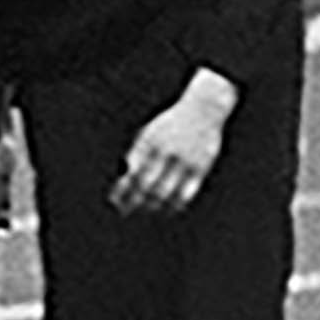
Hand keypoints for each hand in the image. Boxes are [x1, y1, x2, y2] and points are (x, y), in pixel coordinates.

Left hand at [108, 70, 238, 216]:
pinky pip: (187, 192)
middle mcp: (165, 150)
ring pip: (165, 192)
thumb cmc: (171, 124)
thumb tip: (124, 178)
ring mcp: (184, 159)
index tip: (114, 202)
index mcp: (149, 141)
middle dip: (134, 201)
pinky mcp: (201, 166)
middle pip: (146, 184)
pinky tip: (169, 209)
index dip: (122, 190)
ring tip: (147, 210)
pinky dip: (176, 204)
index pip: (131, 172)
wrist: (204, 108)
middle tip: (126, 211)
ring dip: (153, 205)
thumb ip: (137, 154)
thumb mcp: (150, 132)